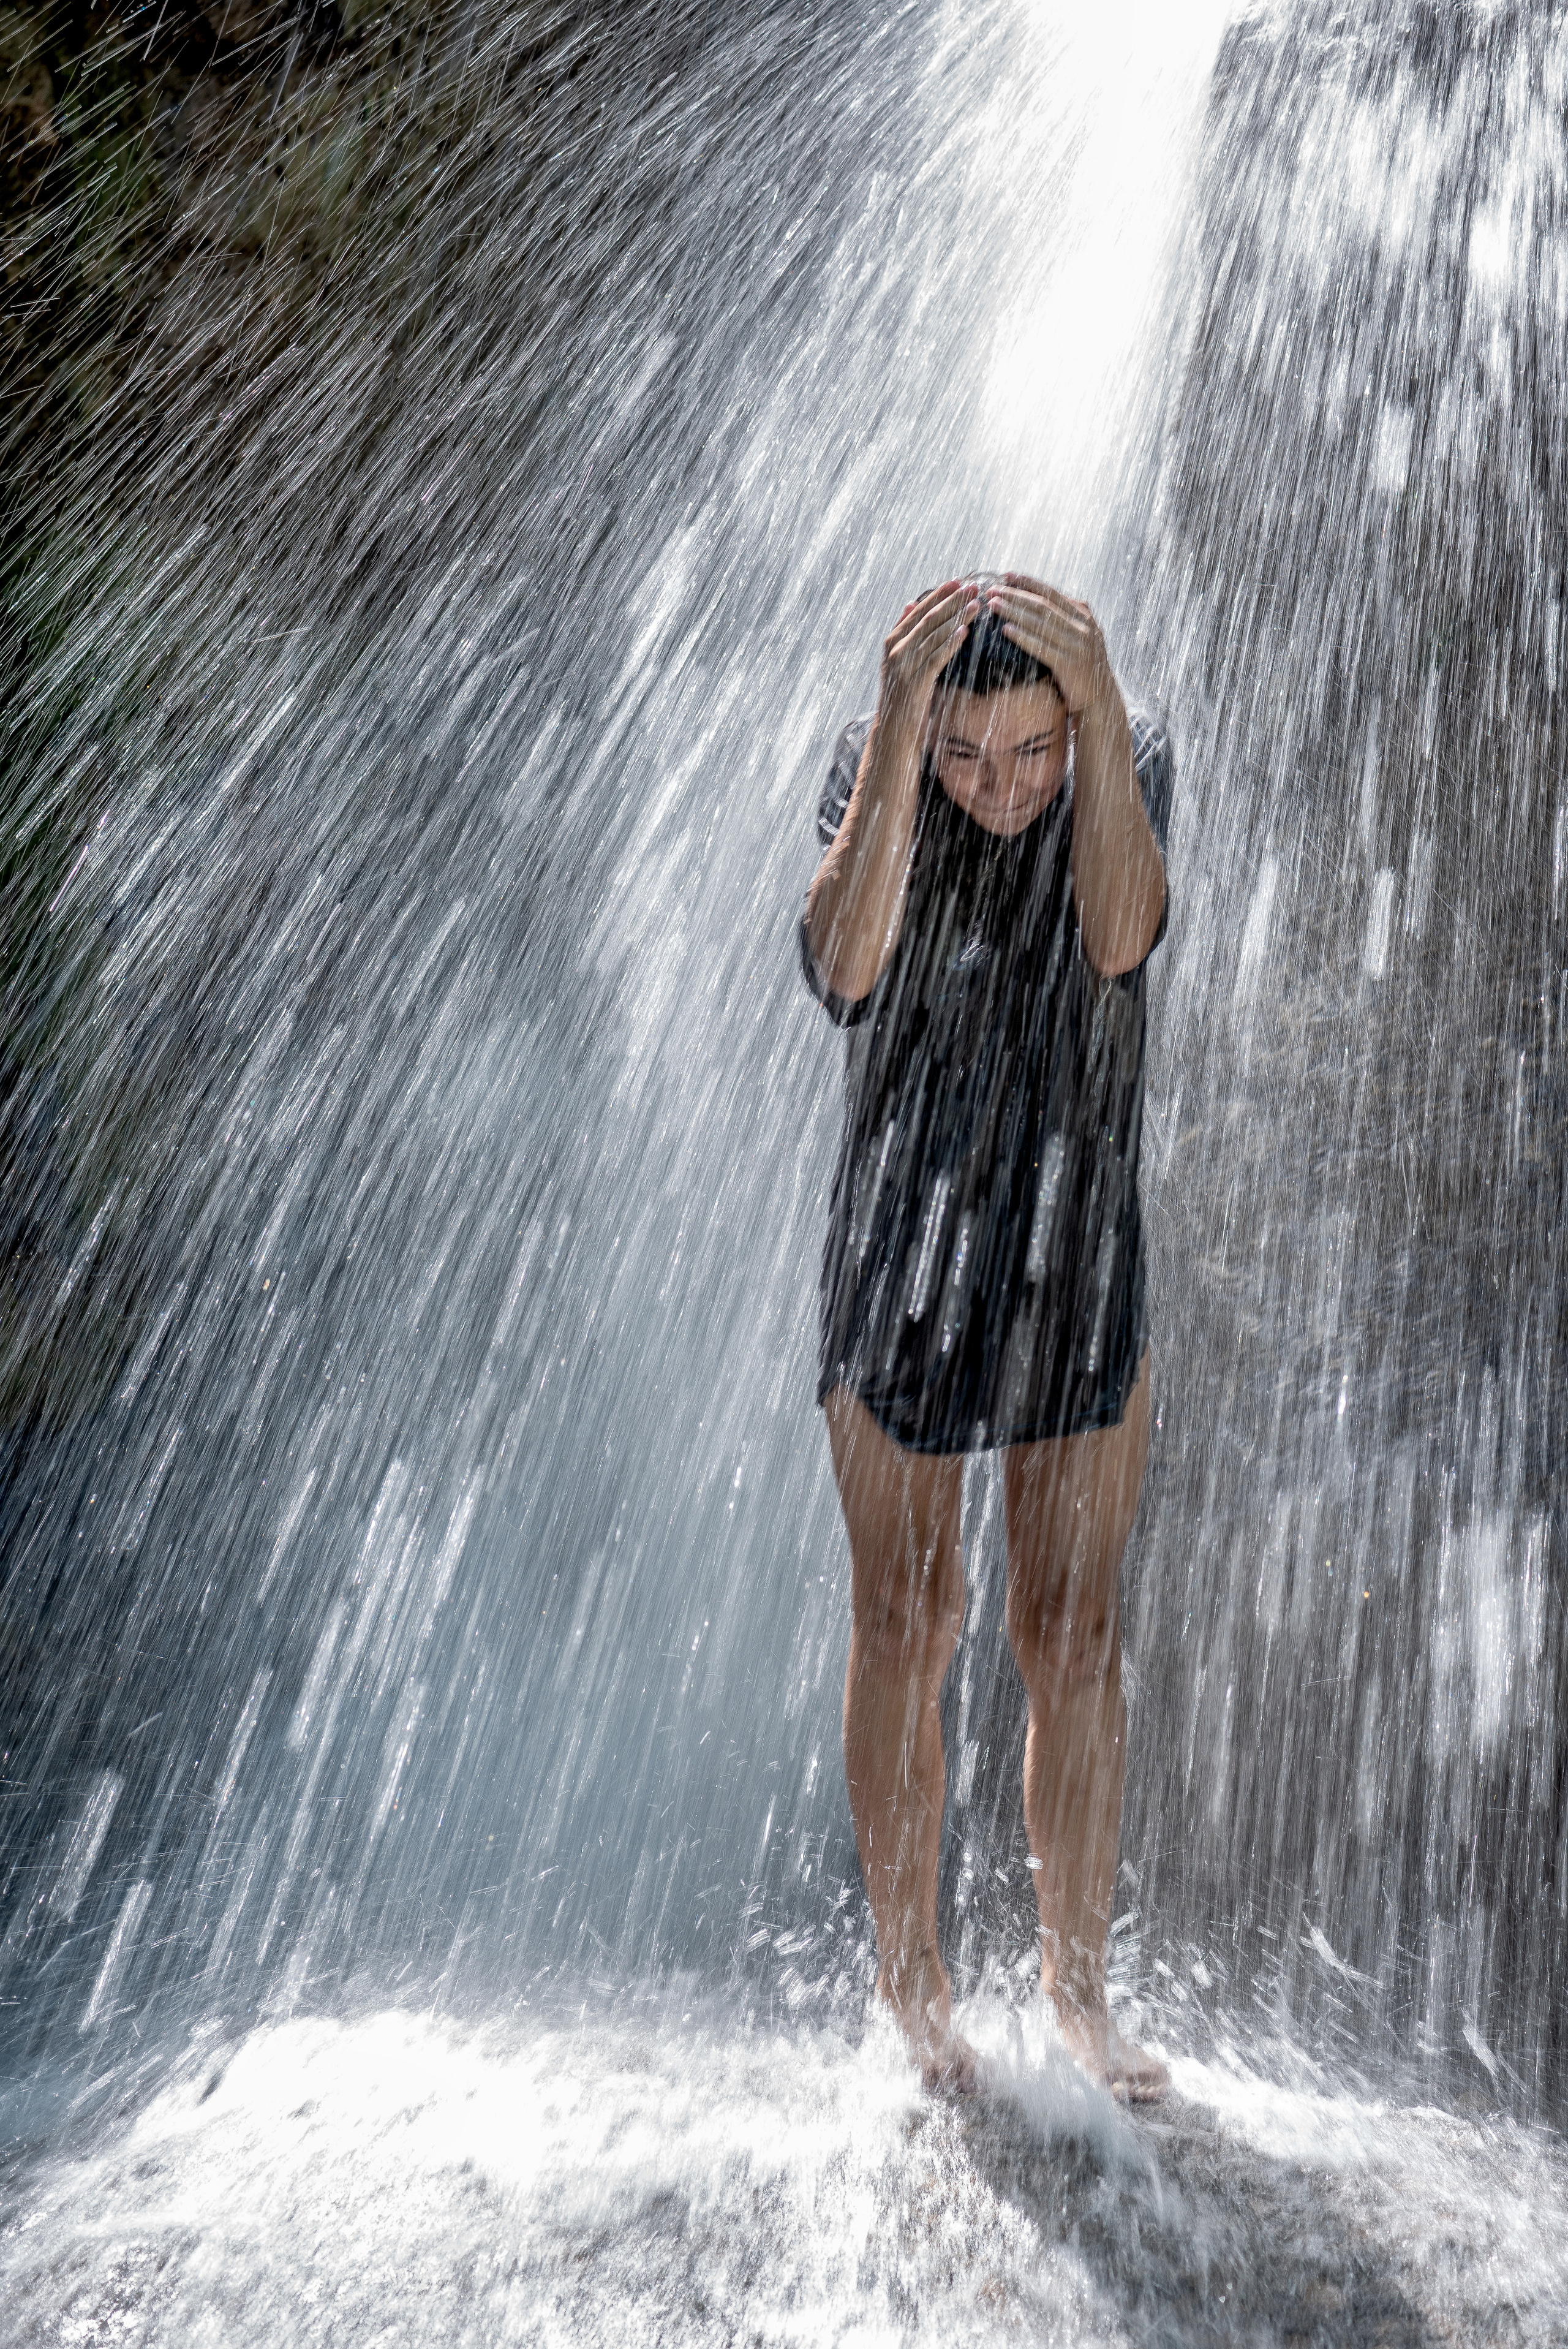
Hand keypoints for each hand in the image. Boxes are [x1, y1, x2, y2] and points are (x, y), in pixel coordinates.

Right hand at [877, 578, 979, 724]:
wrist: (893, 731)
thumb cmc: (901, 696)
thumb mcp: (898, 661)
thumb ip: (904, 632)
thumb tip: (911, 603)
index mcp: (892, 642)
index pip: (918, 611)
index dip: (938, 595)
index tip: (957, 581)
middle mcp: (895, 650)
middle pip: (928, 619)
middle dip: (952, 601)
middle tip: (973, 587)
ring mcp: (904, 666)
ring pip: (933, 635)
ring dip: (957, 617)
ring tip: (976, 605)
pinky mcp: (915, 683)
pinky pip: (936, 658)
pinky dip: (950, 643)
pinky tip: (965, 632)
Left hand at [985, 575, 1117, 719]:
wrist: (1100, 699)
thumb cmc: (1083, 668)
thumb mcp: (1081, 637)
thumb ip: (1067, 619)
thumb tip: (1042, 601)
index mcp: (1083, 616)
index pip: (1051, 593)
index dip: (1028, 582)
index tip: (1006, 575)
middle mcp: (1082, 627)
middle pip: (1043, 604)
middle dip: (1016, 594)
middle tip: (993, 588)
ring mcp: (1077, 645)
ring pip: (1040, 622)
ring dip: (1014, 611)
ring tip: (993, 604)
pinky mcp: (1069, 665)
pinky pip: (1041, 647)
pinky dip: (1023, 637)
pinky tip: (1006, 630)